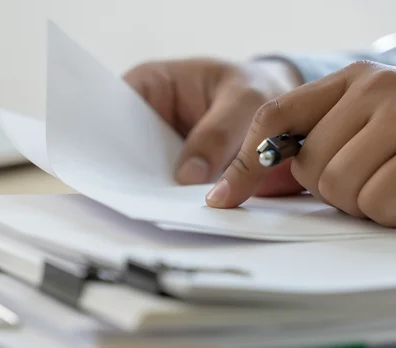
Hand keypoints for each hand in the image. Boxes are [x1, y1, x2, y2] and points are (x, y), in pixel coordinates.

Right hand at [124, 57, 303, 195]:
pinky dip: (175, 202)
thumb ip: (218, 135)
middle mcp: (147, 119)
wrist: (285, 113)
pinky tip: (181, 214)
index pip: (113, 113)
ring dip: (155, 194)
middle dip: (132, 176)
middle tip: (142, 200)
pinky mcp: (178, 175)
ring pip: (147, 176)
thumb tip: (186, 178)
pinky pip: (170, 191)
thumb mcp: (245, 102)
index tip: (117, 169)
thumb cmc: (257, 91)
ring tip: (161, 211)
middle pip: (126, 152)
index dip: (110, 142)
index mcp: (149, 85)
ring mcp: (161, 151)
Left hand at [205, 61, 395, 226]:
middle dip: (338, 190)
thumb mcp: (369, 142)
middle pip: (306, 165)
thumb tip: (246, 183)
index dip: (244, 162)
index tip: (222, 199)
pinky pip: (377, 203)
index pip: (274, 117)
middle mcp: (377, 85)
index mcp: (353, 81)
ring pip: (338, 187)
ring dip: (371, 204)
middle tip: (383, 180)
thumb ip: (314, 153)